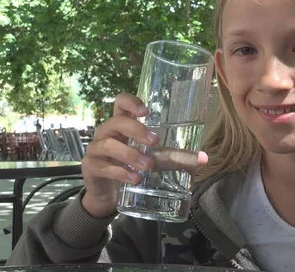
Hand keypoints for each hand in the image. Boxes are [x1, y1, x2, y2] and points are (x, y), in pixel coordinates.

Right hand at [81, 93, 207, 217]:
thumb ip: (174, 157)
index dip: (131, 102)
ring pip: (109, 144)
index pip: (120, 103)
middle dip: (136, 130)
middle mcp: (107, 133)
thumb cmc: (130, 166)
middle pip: (116, 122)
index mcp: (122, 124)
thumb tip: (204, 159)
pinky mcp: (90, 167)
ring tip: (147, 166)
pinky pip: (103, 166)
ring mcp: (96, 149)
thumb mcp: (152, 159)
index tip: (146, 111)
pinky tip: (134, 178)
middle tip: (155, 142)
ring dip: (130, 154)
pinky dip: (120, 172)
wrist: (107, 192)